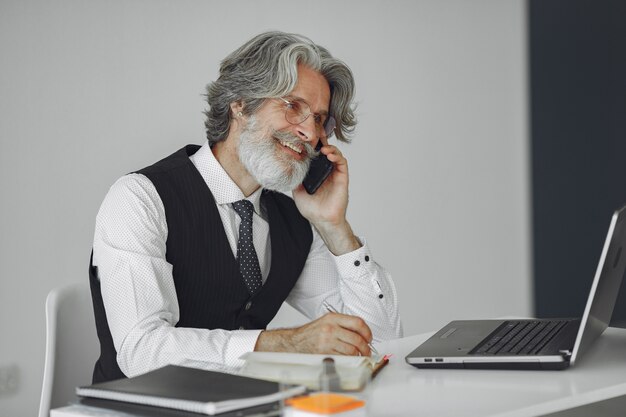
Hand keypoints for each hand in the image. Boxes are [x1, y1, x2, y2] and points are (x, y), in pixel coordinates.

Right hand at [254, 312, 372, 355]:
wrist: (294, 342)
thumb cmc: (310, 334)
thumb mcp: (326, 322)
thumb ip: (343, 325)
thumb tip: (361, 333)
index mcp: (332, 318)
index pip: (358, 322)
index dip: (367, 331)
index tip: (369, 337)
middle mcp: (330, 328)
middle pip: (357, 338)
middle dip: (366, 347)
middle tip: (367, 350)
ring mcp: (327, 340)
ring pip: (352, 349)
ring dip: (358, 354)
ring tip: (358, 355)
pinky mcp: (325, 352)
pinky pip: (344, 357)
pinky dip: (349, 359)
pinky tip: (349, 358)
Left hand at [293, 145, 360, 254]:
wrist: (322, 220)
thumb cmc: (311, 209)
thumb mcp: (297, 191)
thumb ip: (295, 179)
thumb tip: (288, 167)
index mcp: (316, 174)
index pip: (315, 156)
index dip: (313, 146)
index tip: (307, 138)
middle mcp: (326, 172)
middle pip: (326, 152)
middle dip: (322, 142)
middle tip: (317, 134)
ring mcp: (334, 174)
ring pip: (335, 155)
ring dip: (330, 148)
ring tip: (323, 149)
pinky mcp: (342, 177)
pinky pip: (342, 163)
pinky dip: (337, 156)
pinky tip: (329, 155)